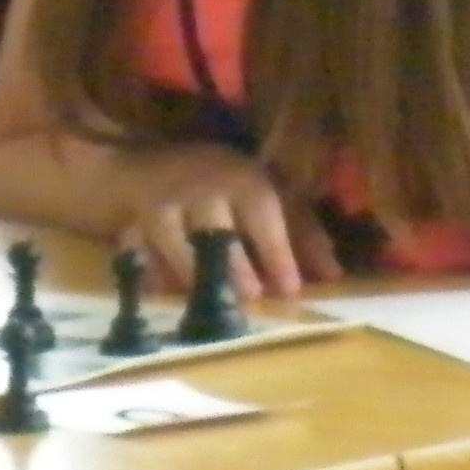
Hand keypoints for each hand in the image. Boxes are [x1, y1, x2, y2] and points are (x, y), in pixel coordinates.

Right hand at [105, 142, 342, 300]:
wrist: (150, 168)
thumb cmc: (224, 186)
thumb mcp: (269, 197)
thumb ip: (303, 234)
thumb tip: (335, 276)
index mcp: (243, 179)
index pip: (263, 214)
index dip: (277, 252)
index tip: (290, 289)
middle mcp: (203, 189)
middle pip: (218, 229)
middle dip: (234, 265)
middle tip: (249, 296)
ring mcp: (165, 206)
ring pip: (178, 243)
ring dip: (194, 274)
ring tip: (209, 301)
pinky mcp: (134, 225)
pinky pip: (143, 253)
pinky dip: (152, 275)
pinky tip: (164, 294)